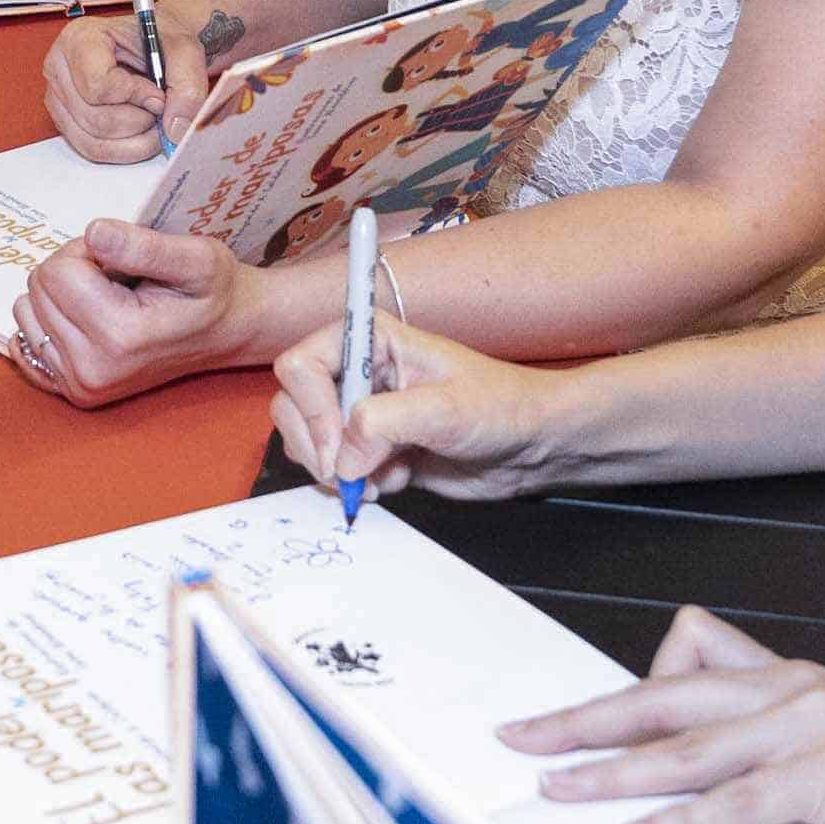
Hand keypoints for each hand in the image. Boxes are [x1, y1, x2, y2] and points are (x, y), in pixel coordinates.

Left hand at [8, 219, 271, 406]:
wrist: (227, 333)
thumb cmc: (214, 291)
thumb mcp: (197, 257)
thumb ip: (143, 245)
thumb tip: (93, 233)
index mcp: (119, 336)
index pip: (56, 271)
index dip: (86, 251)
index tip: (123, 260)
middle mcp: (92, 368)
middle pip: (38, 289)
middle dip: (73, 271)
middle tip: (119, 279)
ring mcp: (80, 385)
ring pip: (28, 311)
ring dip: (62, 295)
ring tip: (108, 299)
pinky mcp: (73, 391)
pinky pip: (25, 342)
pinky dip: (48, 322)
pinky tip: (83, 320)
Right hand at [41, 11, 205, 161]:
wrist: (155, 46)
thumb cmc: (161, 41)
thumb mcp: (185, 50)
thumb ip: (187, 85)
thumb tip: (175, 129)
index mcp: (80, 38)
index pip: (99, 85)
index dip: (136, 97)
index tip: (158, 93)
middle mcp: (59, 68)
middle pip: (96, 119)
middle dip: (139, 122)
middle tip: (161, 110)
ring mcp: (59, 98)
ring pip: (94, 141)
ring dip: (134, 141)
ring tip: (154, 121)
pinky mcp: (66, 121)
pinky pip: (92, 150)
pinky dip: (124, 150)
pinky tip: (142, 133)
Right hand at [269, 317, 590, 502]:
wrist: (532, 446)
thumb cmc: (501, 406)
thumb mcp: (445, 409)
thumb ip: (384, 423)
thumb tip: (343, 458)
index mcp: (370, 339)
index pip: (301, 364)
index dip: (311, 409)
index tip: (340, 447)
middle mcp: (358, 372)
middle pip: (292, 405)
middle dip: (316, 446)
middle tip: (350, 476)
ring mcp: (361, 413)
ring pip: (307, 442)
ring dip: (336, 471)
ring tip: (381, 478)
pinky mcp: (370, 449)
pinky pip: (334, 470)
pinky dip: (355, 485)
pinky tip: (395, 481)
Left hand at [504, 608, 824, 823]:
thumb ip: (787, 744)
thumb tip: (724, 772)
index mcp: (793, 678)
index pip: (686, 663)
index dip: (622, 690)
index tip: (567, 717)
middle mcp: (793, 691)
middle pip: (664, 696)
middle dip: (585, 719)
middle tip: (520, 739)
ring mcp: (813, 730)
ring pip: (689, 747)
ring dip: (614, 771)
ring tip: (556, 790)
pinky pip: (741, 802)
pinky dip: (684, 821)